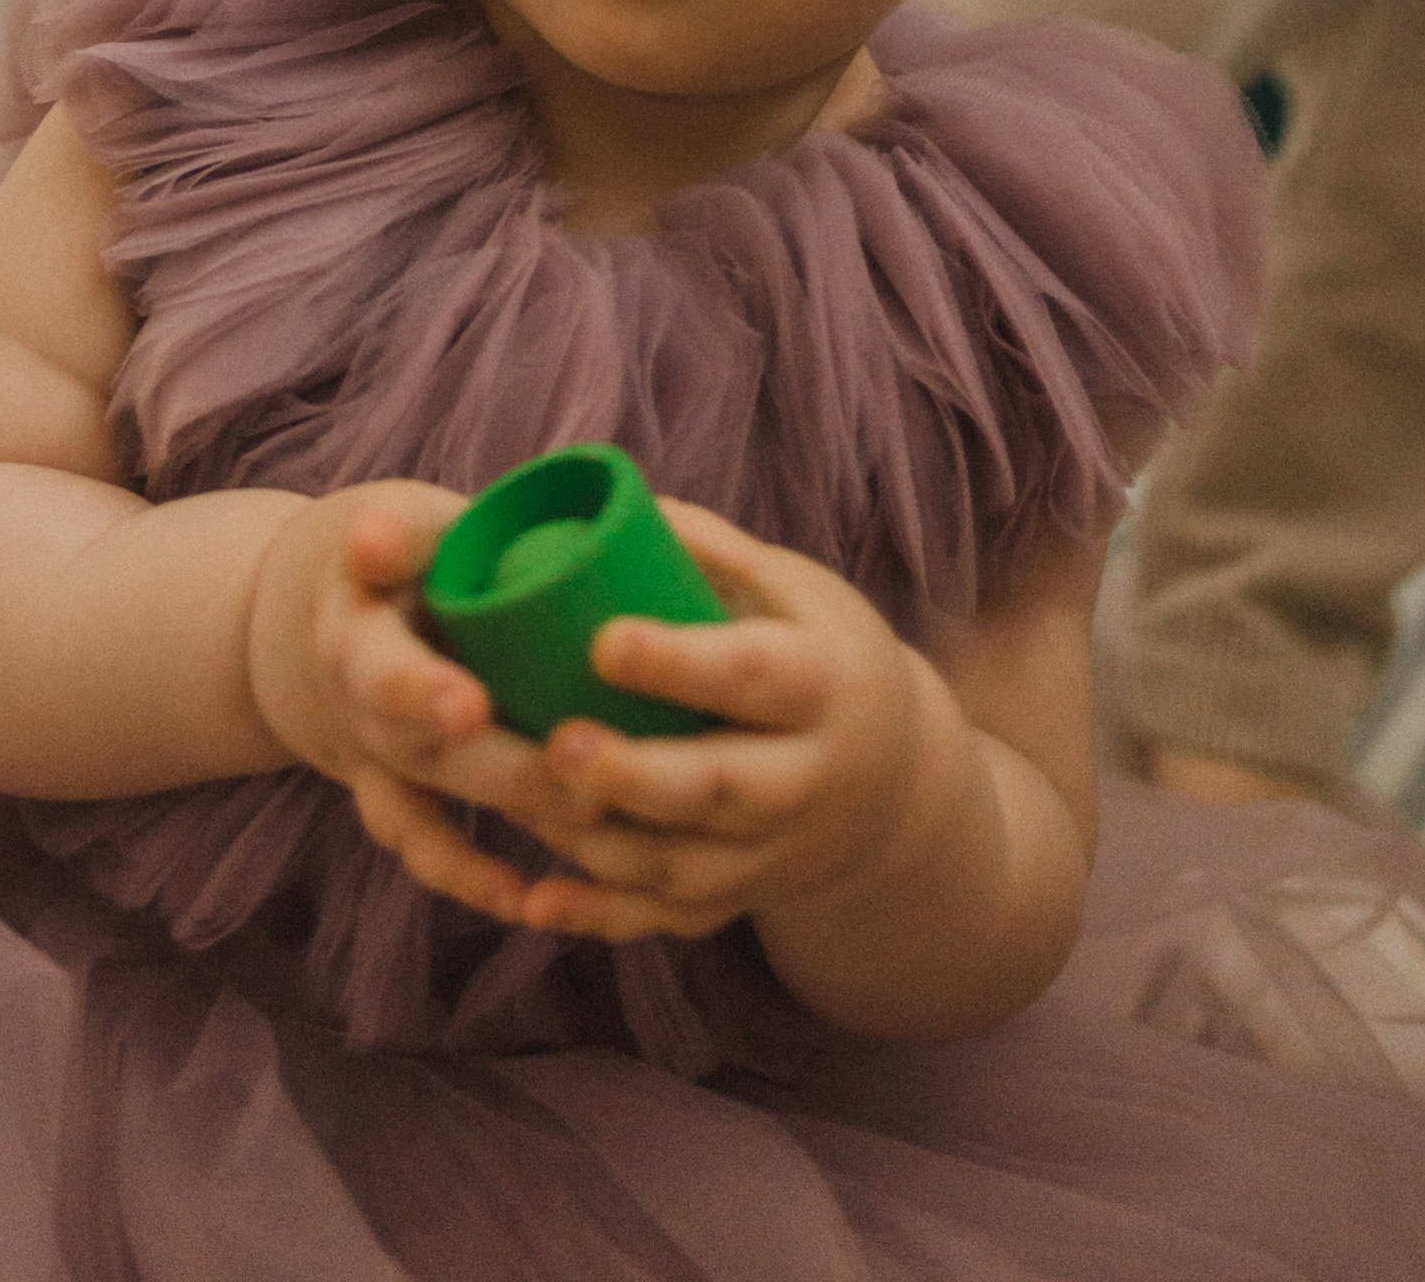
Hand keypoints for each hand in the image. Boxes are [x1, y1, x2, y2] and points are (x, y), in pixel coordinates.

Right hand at [244, 485, 544, 923]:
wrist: (335, 616)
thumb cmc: (399, 554)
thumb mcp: (399, 526)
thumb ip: (414, 533)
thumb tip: (386, 537)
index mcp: (354, 634)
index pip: (378, 667)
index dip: (419, 691)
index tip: (470, 707)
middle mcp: (359, 710)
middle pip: (425, 753)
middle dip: (503, 768)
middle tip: (583, 777)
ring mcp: (381, 762)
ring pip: (432, 808)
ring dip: (506, 820)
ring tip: (590, 822)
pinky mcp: (402, 796)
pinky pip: (429, 847)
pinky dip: (472, 878)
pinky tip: (533, 899)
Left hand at [247, 490, 931, 950]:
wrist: (897, 784)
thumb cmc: (820, 654)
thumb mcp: (796, 593)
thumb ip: (714, 554)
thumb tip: (612, 503)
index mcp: (821, 684)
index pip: (751, 675)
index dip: (679, 663)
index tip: (603, 642)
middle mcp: (806, 779)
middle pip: (719, 788)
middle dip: (635, 776)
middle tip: (557, 746)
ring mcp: (775, 852)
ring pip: (686, 866)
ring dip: (603, 845)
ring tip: (527, 805)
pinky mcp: (742, 900)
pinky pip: (670, 921)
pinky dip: (603, 918)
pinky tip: (537, 903)